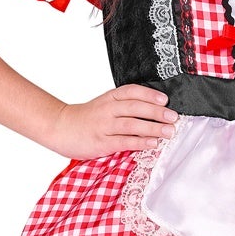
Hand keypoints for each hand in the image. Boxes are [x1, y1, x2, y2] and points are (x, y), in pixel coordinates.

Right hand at [44, 86, 176, 158]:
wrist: (60, 127)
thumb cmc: (86, 118)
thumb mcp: (104, 105)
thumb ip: (124, 106)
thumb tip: (153, 111)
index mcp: (110, 98)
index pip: (132, 92)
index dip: (149, 95)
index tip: (165, 100)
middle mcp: (108, 109)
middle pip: (136, 107)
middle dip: (157, 112)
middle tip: (174, 117)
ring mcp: (104, 126)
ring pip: (132, 124)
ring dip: (153, 128)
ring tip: (169, 131)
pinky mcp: (101, 142)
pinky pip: (124, 141)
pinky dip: (140, 142)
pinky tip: (153, 143)